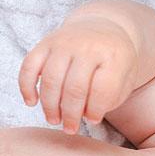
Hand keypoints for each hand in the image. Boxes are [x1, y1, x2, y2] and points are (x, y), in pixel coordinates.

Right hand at [19, 15, 138, 133]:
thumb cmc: (114, 60)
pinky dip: (27, 87)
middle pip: (74, 88)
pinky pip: (30, 66)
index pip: (102, 89)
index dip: (96, 110)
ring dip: (50, 106)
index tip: (93, 120)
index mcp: (114, 55)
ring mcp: (65, 42)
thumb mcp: (125, 77)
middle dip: (71, 115)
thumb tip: (85, 115)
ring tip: (54, 120)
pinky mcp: (45, 42)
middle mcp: (88, 46)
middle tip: (70, 128)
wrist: (103, 27)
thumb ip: (111, 97)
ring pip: (51, 80)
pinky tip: (32, 102)